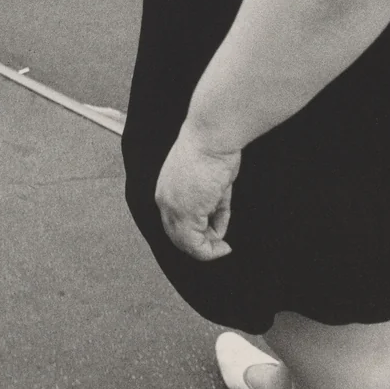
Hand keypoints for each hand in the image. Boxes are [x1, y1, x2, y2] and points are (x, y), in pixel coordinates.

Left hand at [155, 121, 241, 261]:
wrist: (211, 137)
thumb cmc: (212, 148)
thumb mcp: (210, 180)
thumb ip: (211, 204)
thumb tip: (218, 224)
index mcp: (167, 188)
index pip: (174, 220)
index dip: (194, 232)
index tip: (211, 234)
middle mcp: (165, 200)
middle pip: (177, 236)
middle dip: (200, 244)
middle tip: (218, 247)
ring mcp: (174, 209)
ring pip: (187, 244)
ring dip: (208, 249)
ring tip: (222, 245)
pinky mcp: (187, 214)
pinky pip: (198, 245)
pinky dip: (211, 251)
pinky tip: (224, 245)